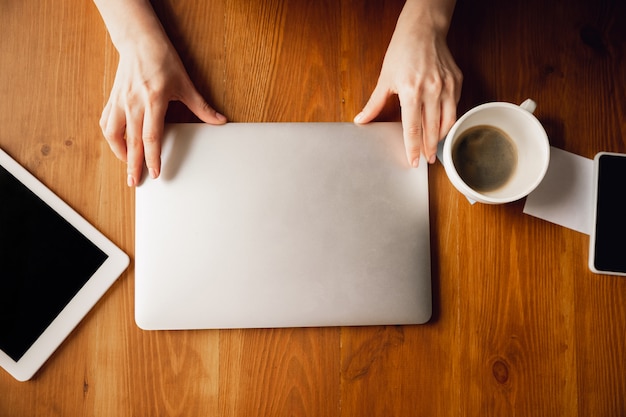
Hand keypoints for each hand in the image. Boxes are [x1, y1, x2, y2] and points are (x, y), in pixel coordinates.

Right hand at [99, 35, 225, 186]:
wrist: (139, 41)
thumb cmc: (162, 60)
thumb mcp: (185, 83)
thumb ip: (202, 107)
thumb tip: (220, 121)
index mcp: (153, 101)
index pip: (151, 137)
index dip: (152, 157)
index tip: (155, 173)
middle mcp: (133, 103)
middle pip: (131, 141)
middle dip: (133, 165)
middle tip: (135, 182)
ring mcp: (120, 101)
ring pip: (113, 134)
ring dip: (119, 153)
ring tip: (127, 165)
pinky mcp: (112, 98)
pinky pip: (106, 123)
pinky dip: (111, 137)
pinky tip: (118, 145)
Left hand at [354, 0, 461, 166]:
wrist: (423, 30)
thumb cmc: (402, 51)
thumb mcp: (385, 79)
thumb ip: (374, 104)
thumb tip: (360, 121)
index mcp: (411, 91)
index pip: (413, 129)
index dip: (412, 148)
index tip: (413, 162)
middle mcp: (432, 91)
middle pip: (431, 130)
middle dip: (428, 149)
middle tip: (426, 161)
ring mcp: (447, 86)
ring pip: (447, 121)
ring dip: (440, 137)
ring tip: (433, 148)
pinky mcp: (457, 82)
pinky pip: (454, 108)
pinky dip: (448, 120)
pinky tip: (441, 126)